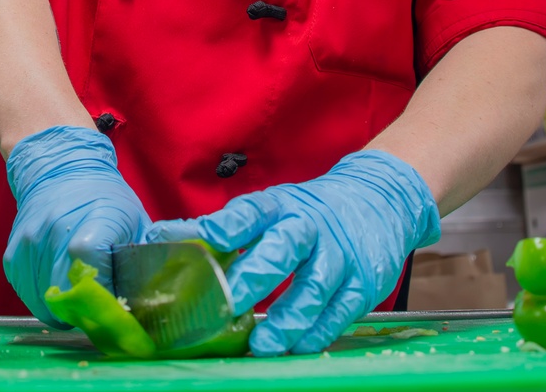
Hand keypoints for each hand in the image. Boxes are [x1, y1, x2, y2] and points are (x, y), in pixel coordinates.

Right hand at [4, 125, 150, 324]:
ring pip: (45, 303)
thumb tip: (159, 296)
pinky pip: (28, 294)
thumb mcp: (135, 220)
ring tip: (79, 290)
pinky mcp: (13, 256)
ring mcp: (31, 244)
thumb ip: (146, 258)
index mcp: (94, 221)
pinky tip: (59, 281)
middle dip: (85, 311)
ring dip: (63, 308)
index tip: (114, 304)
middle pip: (67, 296)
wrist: (60, 170)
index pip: (91, 273)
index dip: (103, 296)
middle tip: (98, 306)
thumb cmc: (105, 198)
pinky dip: (44, 298)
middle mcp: (56, 231)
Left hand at [146, 150, 439, 354]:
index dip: (225, 225)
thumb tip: (166, 240)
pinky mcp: (363, 282)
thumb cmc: (310, 212)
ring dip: (286, 319)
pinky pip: (339, 312)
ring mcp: (339, 254)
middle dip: (254, 276)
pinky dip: (316, 332)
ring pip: (313, 287)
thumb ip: (228, 229)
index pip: (250, 212)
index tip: (202, 238)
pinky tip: (296, 346)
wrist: (379, 200)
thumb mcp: (274, 208)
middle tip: (227, 303)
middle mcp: (310, 226)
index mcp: (281, 205)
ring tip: (262, 343)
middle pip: (283, 248)